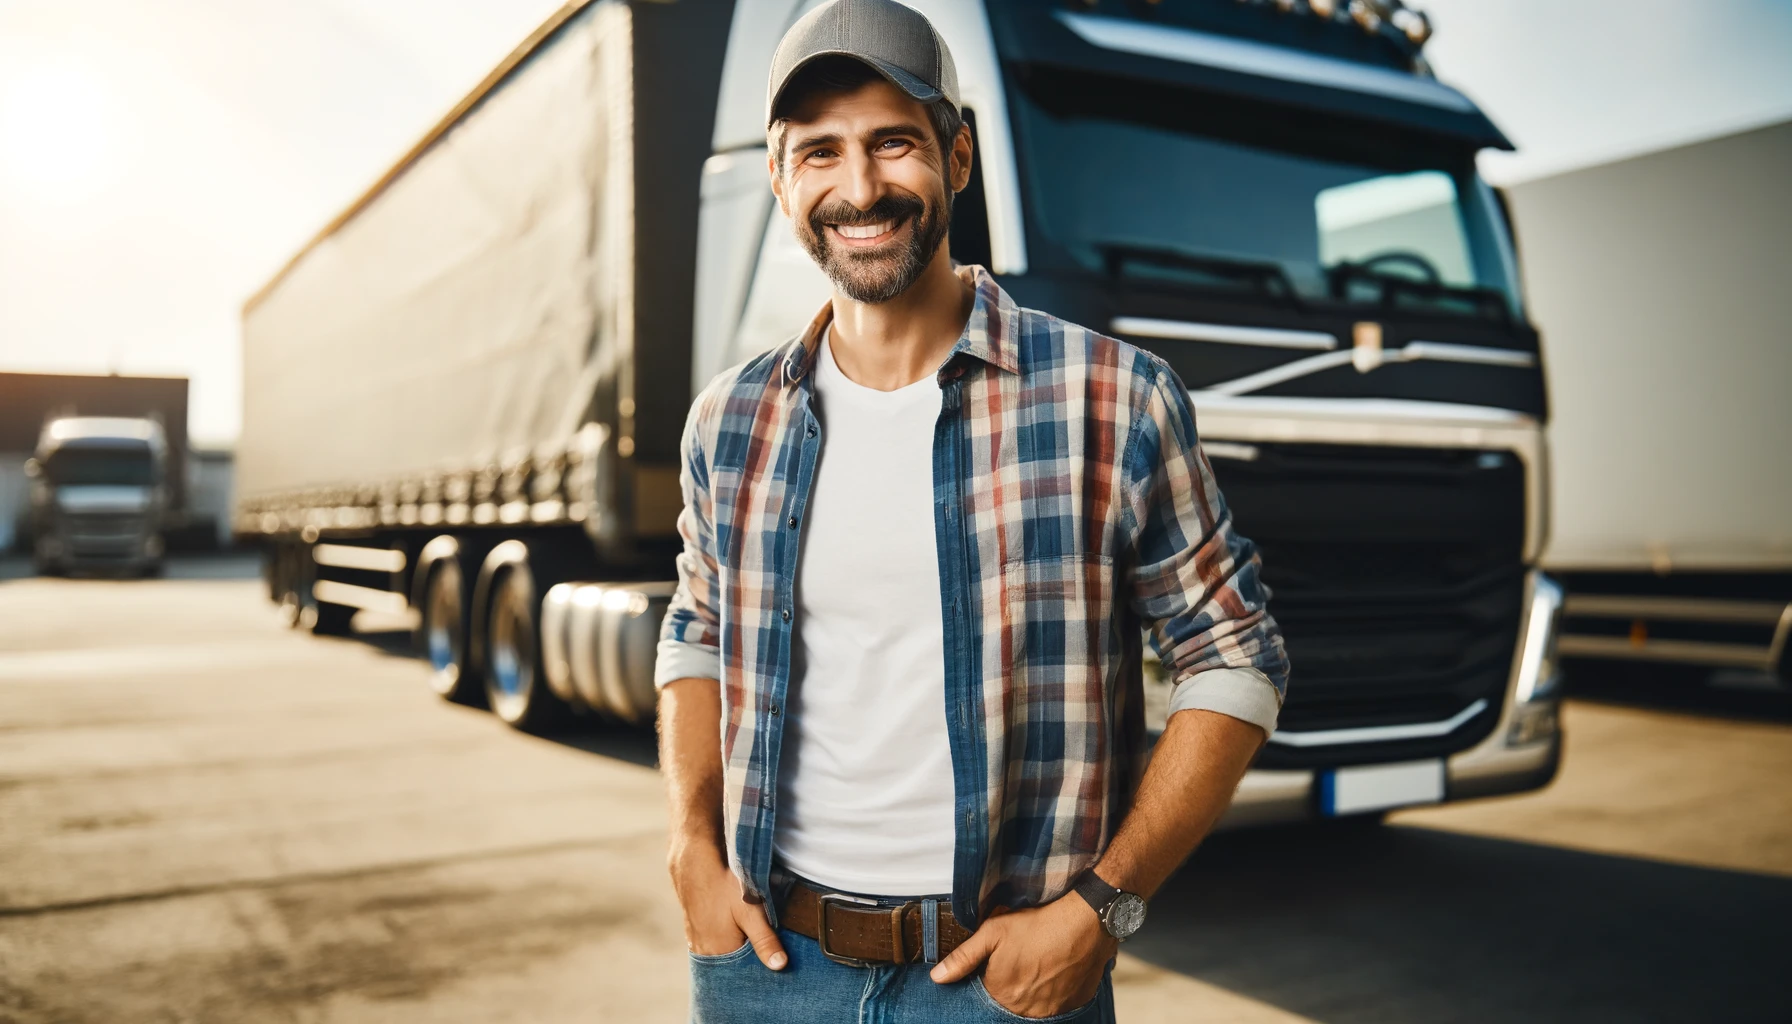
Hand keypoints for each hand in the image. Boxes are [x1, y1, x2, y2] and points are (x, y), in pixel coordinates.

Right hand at [668, 844, 787, 969]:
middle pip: (731, 965)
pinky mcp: (693, 929)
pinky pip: (712, 942)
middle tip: (762, 943)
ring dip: (735, 947)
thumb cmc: (723, 887)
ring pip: (722, 953)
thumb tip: (779, 965)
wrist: (694, 864)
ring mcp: (696, 941)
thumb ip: (764, 940)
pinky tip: (731, 926)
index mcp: (719, 953)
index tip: (773, 958)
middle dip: (748, 958)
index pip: (743, 972)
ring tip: (746, 932)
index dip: (759, 966)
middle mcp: (705, 952)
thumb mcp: (750, 912)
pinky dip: (723, 939)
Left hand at [929, 893, 1115, 1017]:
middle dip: (1012, 983)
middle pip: (1010, 1001)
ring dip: (1032, 989)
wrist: (1086, 922)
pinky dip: (1053, 992)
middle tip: (1023, 959)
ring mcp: (1050, 1010)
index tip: (1001, 961)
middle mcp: (1025, 1009)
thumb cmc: (1039, 925)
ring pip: (1033, 1005)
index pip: (988, 993)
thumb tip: (937, 978)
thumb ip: (963, 957)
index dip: (992, 975)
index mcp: (1002, 993)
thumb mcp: (993, 932)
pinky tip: (1055, 970)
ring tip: (1039, 963)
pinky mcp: (1072, 1005)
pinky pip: (1056, 1005)